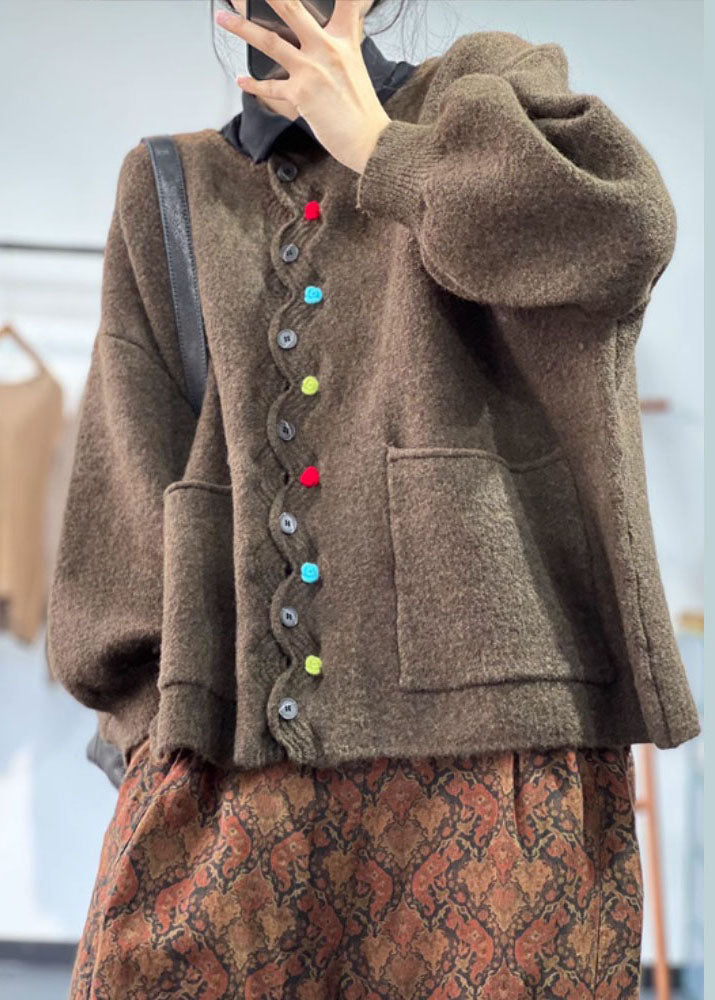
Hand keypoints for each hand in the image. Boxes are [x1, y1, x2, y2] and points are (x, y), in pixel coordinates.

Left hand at [214, 0, 391, 173]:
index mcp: (344, 38)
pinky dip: (252, 85)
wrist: (368, 139)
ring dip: (242, 28)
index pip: (345, 0)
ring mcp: (312, 70)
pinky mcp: (301, 95)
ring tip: (223, 18)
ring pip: (270, 42)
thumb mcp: (355, 61)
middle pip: (291, 8)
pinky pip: (269, 87)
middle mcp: (327, 48)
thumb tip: (326, 29)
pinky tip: (240, 80)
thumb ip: (341, 38)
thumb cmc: (360, 104)